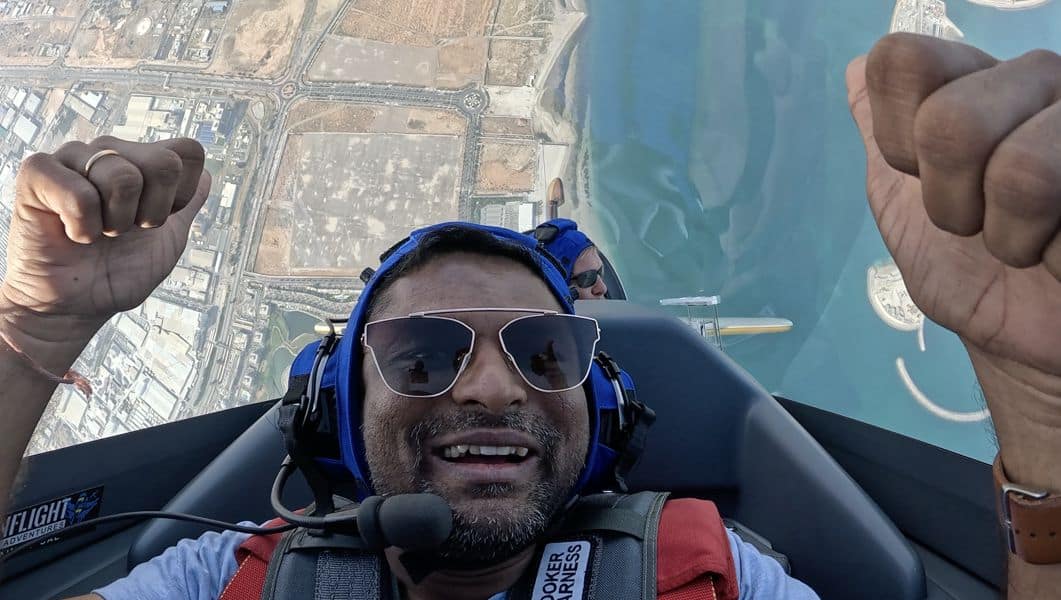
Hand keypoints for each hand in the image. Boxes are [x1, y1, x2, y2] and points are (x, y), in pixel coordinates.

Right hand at [0, 137, 209, 324]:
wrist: (74, 307)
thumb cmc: (117, 273)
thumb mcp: (168, 239)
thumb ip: (187, 204)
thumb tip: (208, 175)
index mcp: (141, 160)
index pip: (188, 152)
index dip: (182, 196)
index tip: (157, 220)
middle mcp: (109, 151)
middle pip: (164, 163)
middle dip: (152, 212)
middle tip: (125, 230)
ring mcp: (73, 158)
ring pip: (124, 178)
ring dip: (116, 223)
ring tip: (97, 232)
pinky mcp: (38, 173)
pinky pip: (80, 194)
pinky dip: (83, 227)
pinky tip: (72, 233)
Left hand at [847, 33, 1060, 391]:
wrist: (1020, 337)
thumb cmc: (966, 267)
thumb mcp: (902, 200)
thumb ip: (882, 134)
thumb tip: (855, 68)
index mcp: (972, 79)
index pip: (901, 61)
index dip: (895, 139)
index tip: (919, 176)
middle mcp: (1035, 80)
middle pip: (951, 122)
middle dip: (947, 201)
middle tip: (972, 223)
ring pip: (1020, 171)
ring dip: (1006, 235)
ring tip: (1022, 242)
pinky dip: (1053, 256)